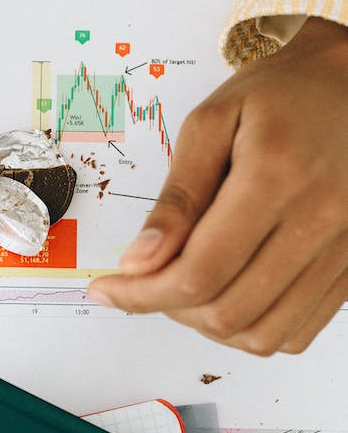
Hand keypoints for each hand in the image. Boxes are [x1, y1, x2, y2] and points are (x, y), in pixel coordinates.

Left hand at [87, 17, 347, 353]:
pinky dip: (252, 331)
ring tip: (188, 287)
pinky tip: (231, 294)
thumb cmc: (281, 96)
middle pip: (227, 312)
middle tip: (148, 280)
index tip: (107, 289)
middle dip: (169, 308)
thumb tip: (139, 262)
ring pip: (262, 336)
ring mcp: (342, 251)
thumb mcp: (212, 123)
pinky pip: (297, 334)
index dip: (142, 295)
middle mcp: (320, 221)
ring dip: (209, 327)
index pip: (198, 273)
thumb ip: (177, 197)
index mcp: (276, 178)